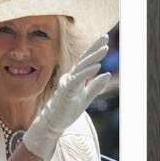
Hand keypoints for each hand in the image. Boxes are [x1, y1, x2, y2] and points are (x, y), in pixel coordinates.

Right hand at [23, 34, 110, 160]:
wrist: (53, 123)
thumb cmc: (66, 111)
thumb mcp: (85, 98)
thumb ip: (95, 87)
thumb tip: (107, 74)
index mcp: (75, 78)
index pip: (86, 61)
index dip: (94, 50)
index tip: (104, 40)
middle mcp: (70, 77)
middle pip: (84, 60)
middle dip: (94, 48)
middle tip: (105, 37)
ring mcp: (67, 84)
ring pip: (81, 67)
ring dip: (93, 58)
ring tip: (104, 49)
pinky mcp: (66, 92)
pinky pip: (77, 80)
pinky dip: (86, 72)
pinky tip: (96, 66)